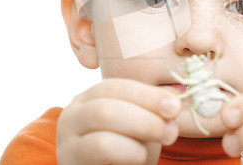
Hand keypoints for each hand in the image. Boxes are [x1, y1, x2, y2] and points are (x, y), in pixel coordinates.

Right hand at [57, 78, 181, 164]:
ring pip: (102, 130)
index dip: (147, 95)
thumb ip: (154, 110)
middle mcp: (73, 115)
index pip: (116, 87)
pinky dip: (129, 152)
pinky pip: (101, 152)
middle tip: (170, 131)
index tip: (174, 106)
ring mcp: (68, 142)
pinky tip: (142, 158)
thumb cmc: (126, 151)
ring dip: (140, 131)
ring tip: (161, 143)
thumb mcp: (141, 125)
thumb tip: (172, 99)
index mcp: (90, 97)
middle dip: (145, 117)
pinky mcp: (71, 162)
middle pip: (106, 107)